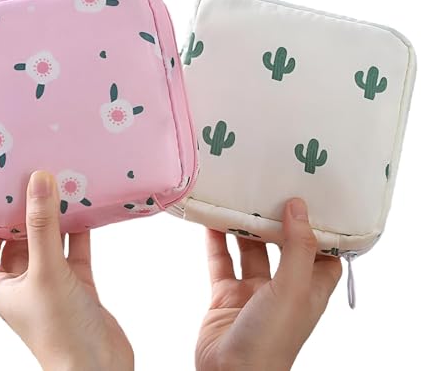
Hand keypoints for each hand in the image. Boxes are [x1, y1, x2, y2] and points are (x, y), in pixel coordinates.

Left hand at [0, 171, 133, 370]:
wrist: (99, 365)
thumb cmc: (60, 328)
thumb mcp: (46, 271)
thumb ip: (42, 226)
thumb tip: (38, 181)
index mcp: (4, 288)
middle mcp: (26, 285)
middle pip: (21, 244)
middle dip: (27, 216)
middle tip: (34, 185)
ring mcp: (55, 285)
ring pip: (52, 245)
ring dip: (57, 221)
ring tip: (61, 191)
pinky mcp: (80, 285)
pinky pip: (76, 252)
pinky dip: (80, 233)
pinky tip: (86, 212)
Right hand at [196, 198, 341, 370]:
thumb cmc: (270, 341)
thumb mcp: (292, 289)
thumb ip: (297, 248)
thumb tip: (299, 207)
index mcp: (308, 291)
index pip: (322, 255)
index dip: (318, 230)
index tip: (311, 201)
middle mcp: (283, 290)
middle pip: (282, 247)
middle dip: (275, 222)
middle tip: (268, 192)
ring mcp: (252, 293)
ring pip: (249, 252)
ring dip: (243, 229)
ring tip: (238, 200)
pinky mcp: (226, 296)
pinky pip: (221, 262)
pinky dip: (216, 242)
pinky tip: (211, 222)